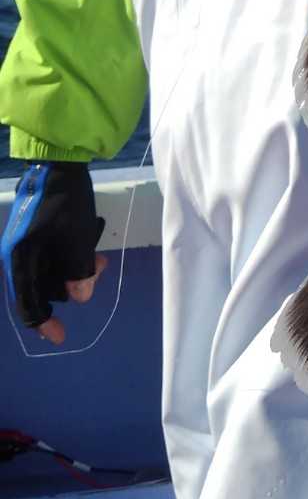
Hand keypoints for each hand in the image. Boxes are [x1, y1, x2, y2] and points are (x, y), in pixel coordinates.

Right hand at [1, 162, 106, 343]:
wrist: (57, 161)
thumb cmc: (66, 201)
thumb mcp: (77, 238)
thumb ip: (78, 272)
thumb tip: (79, 298)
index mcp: (20, 259)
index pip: (27, 304)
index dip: (44, 324)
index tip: (61, 338)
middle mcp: (16, 255)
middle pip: (43, 287)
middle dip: (72, 285)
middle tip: (100, 270)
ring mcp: (24, 243)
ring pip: (51, 271)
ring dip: (75, 269)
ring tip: (100, 257)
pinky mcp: (34, 233)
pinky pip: (52, 255)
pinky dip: (70, 257)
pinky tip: (91, 245)